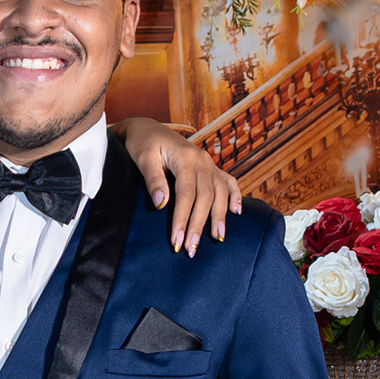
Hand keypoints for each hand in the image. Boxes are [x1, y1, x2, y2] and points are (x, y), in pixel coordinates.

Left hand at [118, 119, 242, 255]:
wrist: (148, 129)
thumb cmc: (142, 144)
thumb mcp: (143, 158)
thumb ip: (153, 180)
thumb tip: (162, 204)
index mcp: (185, 158)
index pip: (187, 195)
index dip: (183, 219)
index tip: (176, 241)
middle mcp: (202, 161)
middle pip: (205, 197)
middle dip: (199, 225)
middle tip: (191, 250)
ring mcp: (208, 164)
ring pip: (220, 192)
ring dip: (219, 216)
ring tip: (217, 238)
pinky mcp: (209, 167)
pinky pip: (228, 181)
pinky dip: (235, 196)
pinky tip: (237, 212)